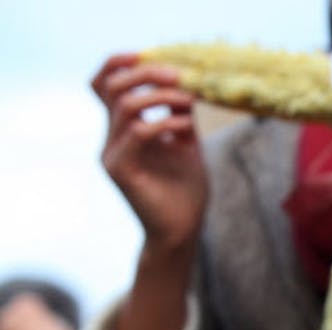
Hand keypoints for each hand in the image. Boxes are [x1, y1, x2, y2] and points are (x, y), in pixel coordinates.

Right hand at [91, 53, 207, 254]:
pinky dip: (165, 122)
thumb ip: (180, 116)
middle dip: (146, 74)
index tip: (154, 56)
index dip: (122, 64)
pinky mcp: (121, 170)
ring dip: (160, 96)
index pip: (105, 84)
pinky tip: (186, 128)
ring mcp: (112, 153)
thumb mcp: (186, 145)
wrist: (181, 233)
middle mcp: (111, 138)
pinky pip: (138, 133)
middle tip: (178, 75)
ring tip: (189, 100)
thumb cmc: (184, 192)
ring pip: (124, 106)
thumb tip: (185, 86)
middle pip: (112, 87)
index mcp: (122, 130)